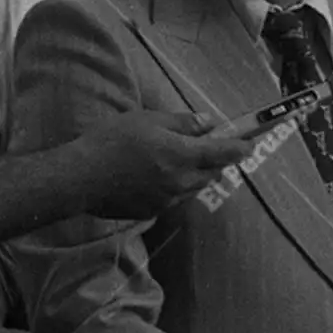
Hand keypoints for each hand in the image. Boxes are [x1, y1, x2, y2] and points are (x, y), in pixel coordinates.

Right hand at [79, 111, 252, 219]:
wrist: (80, 178)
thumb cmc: (112, 141)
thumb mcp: (148, 120)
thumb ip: (183, 123)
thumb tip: (209, 123)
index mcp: (183, 156)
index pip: (224, 153)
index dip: (241, 148)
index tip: (251, 144)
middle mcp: (181, 181)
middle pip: (213, 173)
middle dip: (216, 160)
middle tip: (210, 147)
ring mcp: (168, 200)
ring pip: (195, 187)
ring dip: (197, 174)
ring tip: (179, 159)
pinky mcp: (153, 212)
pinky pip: (175, 197)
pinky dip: (177, 186)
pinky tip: (157, 175)